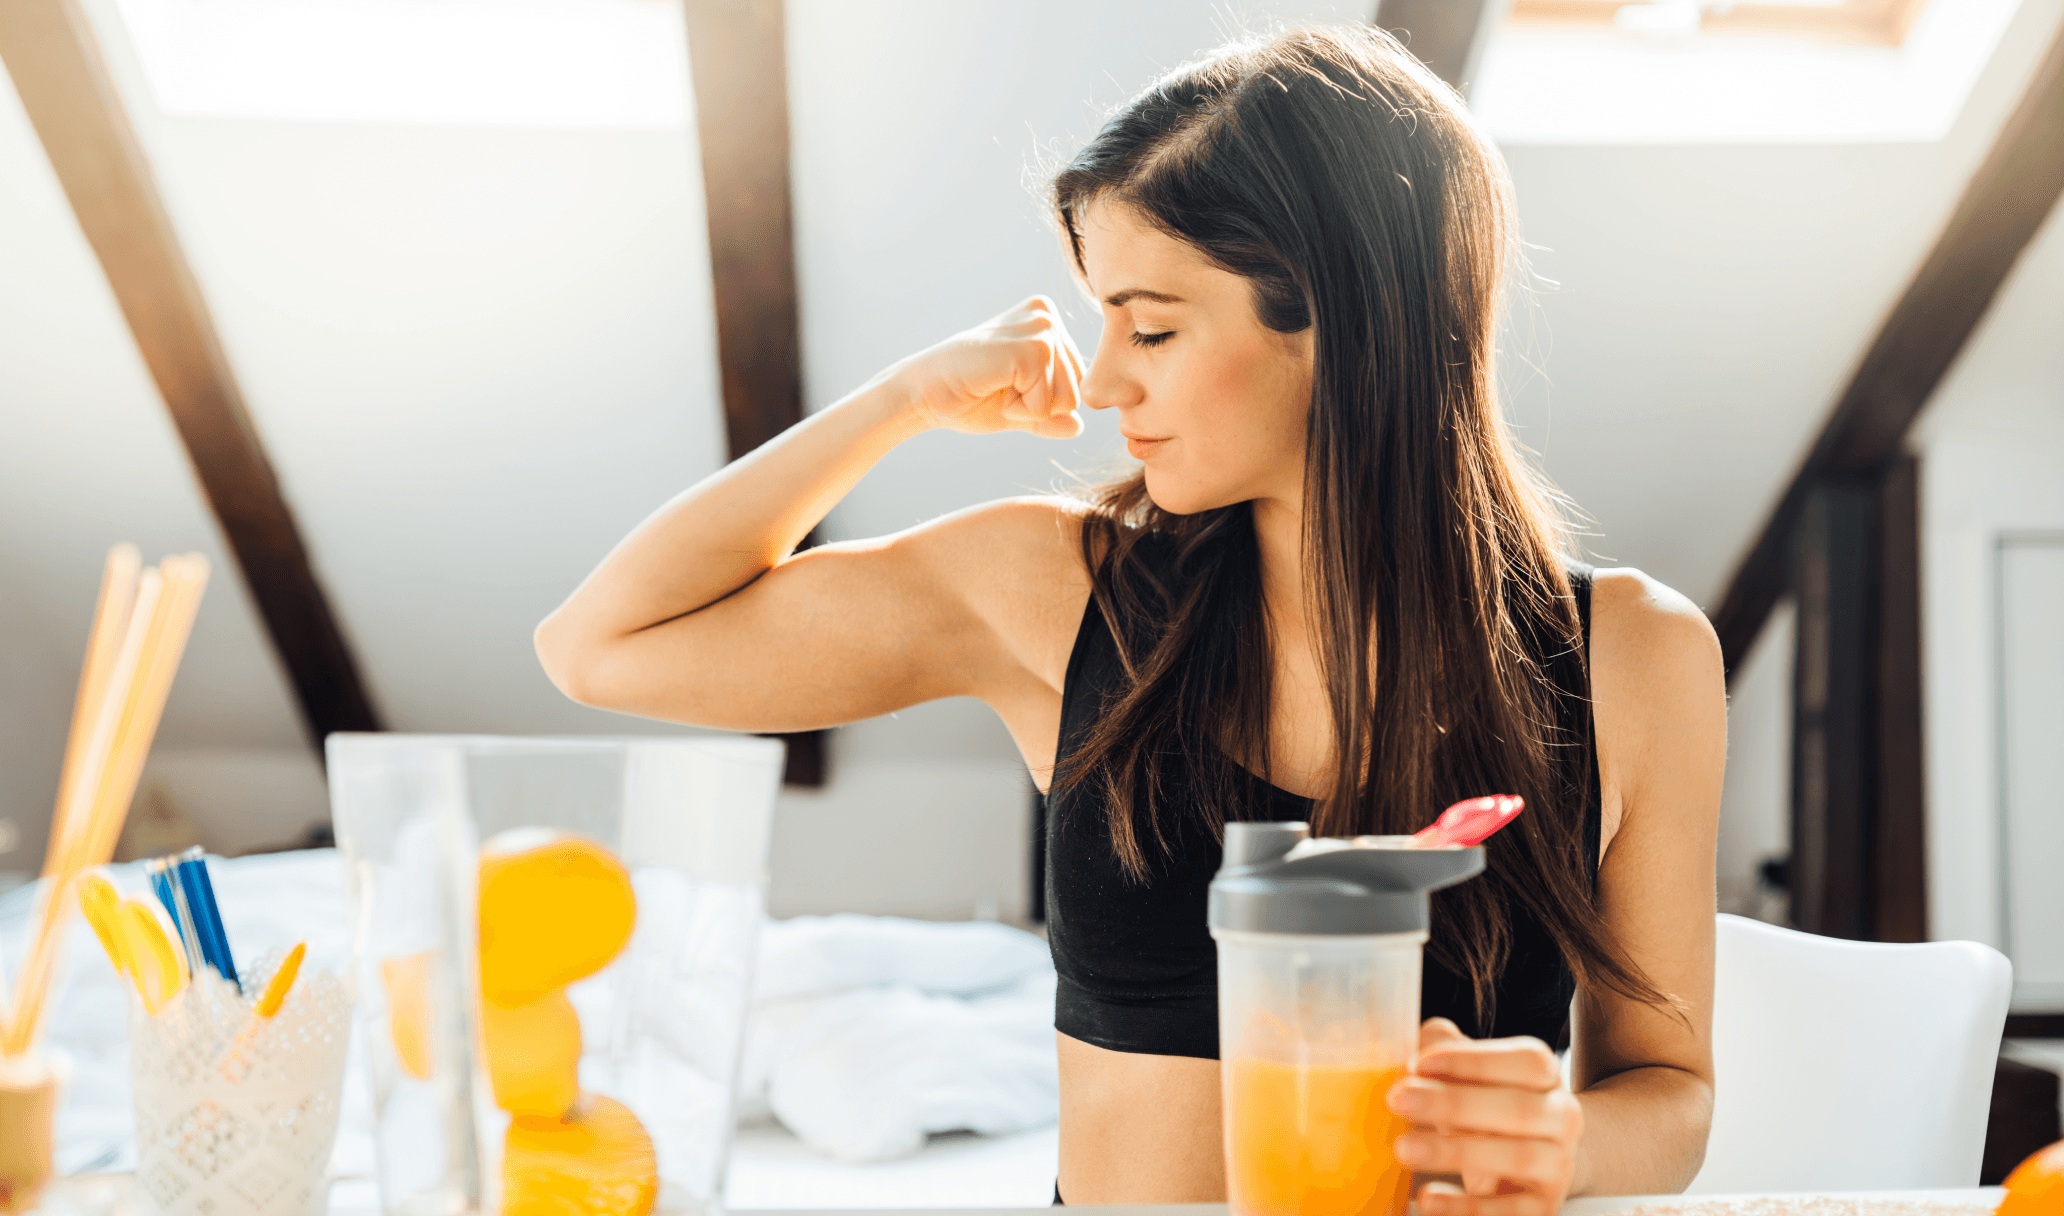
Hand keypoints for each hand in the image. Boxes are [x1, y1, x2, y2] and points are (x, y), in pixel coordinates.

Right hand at [891, 296, 1086, 438]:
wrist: (923, 393)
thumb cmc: (966, 397)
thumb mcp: (1018, 410)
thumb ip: (1050, 416)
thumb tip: (1080, 427)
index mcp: (1046, 321)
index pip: (1076, 382)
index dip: (1040, 400)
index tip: (1003, 383)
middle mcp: (1046, 315)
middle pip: (1077, 391)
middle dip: (1038, 405)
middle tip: (997, 385)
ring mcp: (1041, 329)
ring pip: (1067, 400)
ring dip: (1028, 407)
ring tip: (995, 385)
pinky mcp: (1032, 350)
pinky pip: (1046, 404)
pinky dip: (1018, 409)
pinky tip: (991, 387)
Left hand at [1387, 1017, 1582, 1215]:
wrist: (1535, 1164)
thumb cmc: (1488, 1106)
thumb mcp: (1469, 1074)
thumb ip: (1442, 1050)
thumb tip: (1414, 1053)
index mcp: (1546, 1074)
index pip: (1525, 1061)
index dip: (1473, 1060)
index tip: (1418, 1063)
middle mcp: (1562, 1117)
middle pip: (1518, 1108)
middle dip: (1454, 1103)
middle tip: (1398, 1100)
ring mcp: (1558, 1165)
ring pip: (1518, 1157)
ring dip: (1455, 1151)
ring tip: (1403, 1147)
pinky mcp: (1544, 1208)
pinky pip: (1509, 1211)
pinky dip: (1466, 1207)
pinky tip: (1427, 1198)